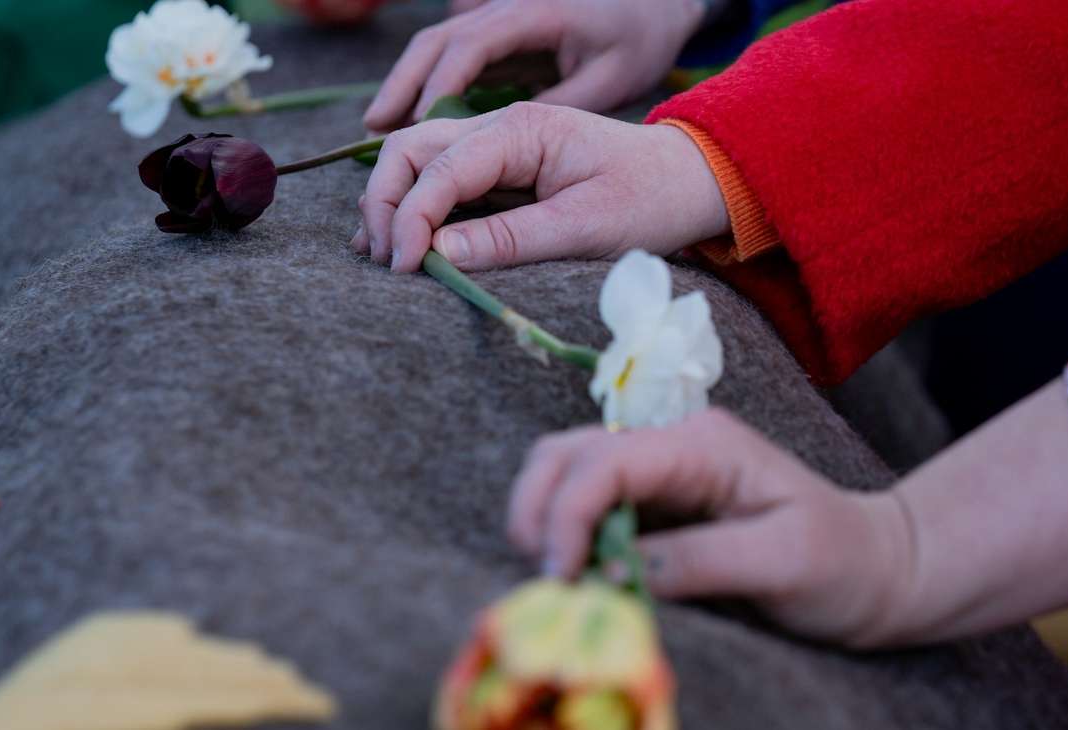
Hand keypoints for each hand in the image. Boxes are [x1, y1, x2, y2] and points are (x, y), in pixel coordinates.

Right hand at [352, 102, 728, 271]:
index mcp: (521, 130)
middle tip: (383, 261)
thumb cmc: (649, 200)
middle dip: (385, 202)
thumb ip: (511, 238)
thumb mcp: (586, 226)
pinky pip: (440, 177)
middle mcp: (499, 125)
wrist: (689, 181)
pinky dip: (413, 206)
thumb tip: (438, 254)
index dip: (411, 218)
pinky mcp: (499, 166)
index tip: (404, 268)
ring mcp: (496, 143)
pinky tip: (401, 241)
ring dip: (391, 202)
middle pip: (410, 149)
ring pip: (416, 159)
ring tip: (378, 254)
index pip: (439, 168)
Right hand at [363, 0, 708, 130]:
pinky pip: (452, 58)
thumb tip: (502, 158)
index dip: (434, 93)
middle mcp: (506, 11)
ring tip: (375, 131)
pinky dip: (426, 87)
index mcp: (531, 15)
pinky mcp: (504, 35)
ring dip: (404, 87)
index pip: (466, 52)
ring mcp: (502, 19)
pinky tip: (413, 123)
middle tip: (372, 134)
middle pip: (434, 45)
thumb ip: (558, 108)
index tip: (414, 133)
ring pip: (435, 48)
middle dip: (401, 88)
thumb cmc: (640, 39)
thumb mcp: (610, 80)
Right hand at [505, 408, 915, 646]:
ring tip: (559, 578)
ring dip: (544, 519)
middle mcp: (670, 445)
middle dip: (537, 508)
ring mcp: (657, 472)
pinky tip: (579, 575)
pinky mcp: (651, 504)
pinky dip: (564, 537)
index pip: (606, 459)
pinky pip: (585, 507)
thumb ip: (700, 560)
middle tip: (544, 575)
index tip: (562, 576)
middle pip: (566, 452)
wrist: (877, 569)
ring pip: (564, 472)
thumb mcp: (784, 562)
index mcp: (702, 444)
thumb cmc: (842, 562)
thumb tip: (616, 569)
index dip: (568, 512)